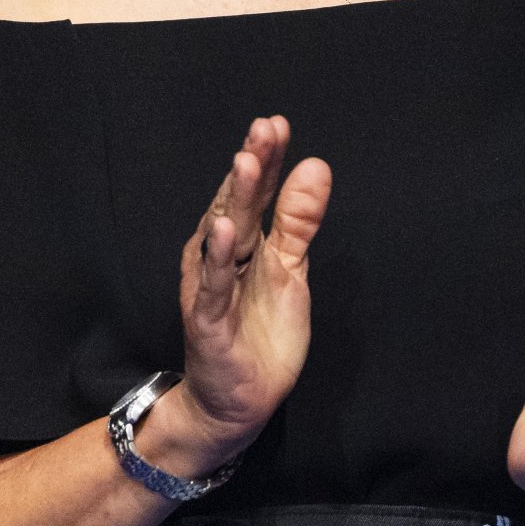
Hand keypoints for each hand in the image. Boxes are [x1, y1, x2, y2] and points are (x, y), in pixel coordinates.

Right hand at [174, 116, 331, 465]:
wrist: (236, 401)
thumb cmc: (258, 331)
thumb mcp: (290, 269)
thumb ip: (298, 220)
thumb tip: (316, 165)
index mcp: (242, 241)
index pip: (257, 192)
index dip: (268, 159)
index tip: (278, 124)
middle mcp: (221, 255)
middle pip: (239, 203)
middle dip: (252, 165)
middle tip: (264, 128)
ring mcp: (212, 286)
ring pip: (224, 235)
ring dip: (234, 199)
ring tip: (246, 163)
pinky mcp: (208, 320)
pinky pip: (213, 285)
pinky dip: (217, 257)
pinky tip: (223, 229)